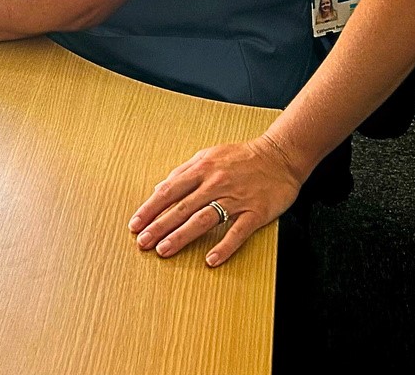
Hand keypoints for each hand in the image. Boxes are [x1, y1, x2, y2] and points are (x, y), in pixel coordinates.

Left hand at [127, 133, 303, 265]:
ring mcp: (235, 198)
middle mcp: (215, 183)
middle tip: (142, 243)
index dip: (150, 209)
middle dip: (159, 226)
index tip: (135, 224)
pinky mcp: (255, 212)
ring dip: (181, 236)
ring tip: (164, 251)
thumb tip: (160, 187)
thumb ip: (184, 172)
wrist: (279, 155)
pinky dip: (224, 246)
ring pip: (203, 219)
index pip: (169, 191)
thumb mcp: (209, 156)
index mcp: (202, 168)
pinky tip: (211, 260)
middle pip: (182, 207)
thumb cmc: (242, 157)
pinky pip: (237, 231)